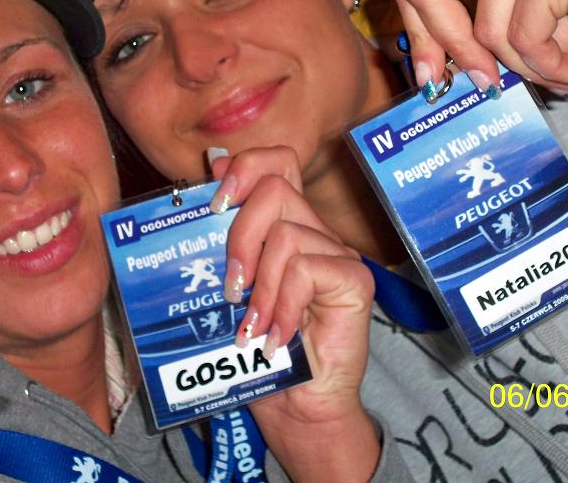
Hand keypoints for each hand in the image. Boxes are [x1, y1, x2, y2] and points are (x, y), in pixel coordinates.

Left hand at [209, 147, 378, 481]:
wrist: (296, 406)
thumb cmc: (257, 350)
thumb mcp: (228, 289)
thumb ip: (223, 234)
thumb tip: (212, 165)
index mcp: (285, 223)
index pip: (277, 161)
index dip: (245, 168)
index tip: (216, 205)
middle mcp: (315, 230)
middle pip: (276, 189)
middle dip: (239, 236)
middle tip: (229, 287)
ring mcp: (338, 253)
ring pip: (287, 235)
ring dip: (259, 289)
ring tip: (250, 328)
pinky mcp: (355, 281)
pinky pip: (306, 271)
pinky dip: (281, 308)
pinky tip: (274, 338)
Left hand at [393, 0, 567, 91]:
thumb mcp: (521, 18)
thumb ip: (474, 31)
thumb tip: (431, 70)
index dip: (418, 35)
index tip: (430, 77)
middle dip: (450, 49)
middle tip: (482, 85)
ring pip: (486, 29)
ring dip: (523, 67)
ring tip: (557, 70)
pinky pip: (524, 36)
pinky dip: (548, 65)